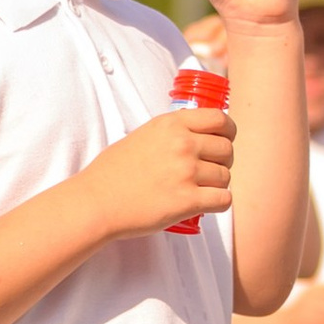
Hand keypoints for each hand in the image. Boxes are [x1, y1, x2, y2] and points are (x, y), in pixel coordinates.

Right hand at [91, 100, 235, 236]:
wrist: (96, 202)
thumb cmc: (113, 172)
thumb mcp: (142, 136)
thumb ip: (171, 133)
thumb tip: (198, 137)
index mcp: (171, 124)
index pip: (219, 119)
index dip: (227, 132)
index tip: (224, 140)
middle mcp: (182, 144)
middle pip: (227, 150)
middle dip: (222, 162)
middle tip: (208, 172)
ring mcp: (186, 172)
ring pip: (226, 177)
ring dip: (217, 185)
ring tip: (199, 190)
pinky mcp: (187, 201)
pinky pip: (224, 199)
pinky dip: (218, 203)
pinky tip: (205, 204)